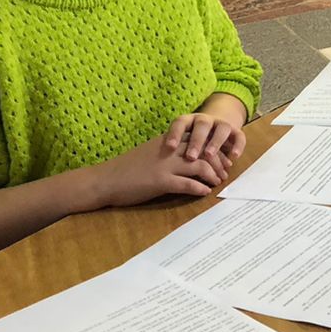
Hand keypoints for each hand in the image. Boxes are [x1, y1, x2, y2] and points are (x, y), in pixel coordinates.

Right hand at [94, 135, 226, 206]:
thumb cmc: (127, 167)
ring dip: (213, 175)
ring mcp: (165, 165)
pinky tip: (205, 192)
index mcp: (168, 140)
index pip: (199, 139)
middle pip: (204, 151)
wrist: (105, 180)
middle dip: (218, 162)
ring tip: (218, 182)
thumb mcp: (151, 152)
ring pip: (200, 166)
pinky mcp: (160, 181)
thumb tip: (187, 157)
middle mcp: (169, 150)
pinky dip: (199, 188)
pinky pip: (187, 184)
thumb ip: (169, 151)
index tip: (222, 158)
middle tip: (225, 172)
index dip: (214, 148)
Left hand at [164, 112, 245, 166]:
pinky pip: (239, 136)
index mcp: (189, 121)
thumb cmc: (191, 141)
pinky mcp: (235, 131)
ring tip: (209, 156)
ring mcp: (221, 124)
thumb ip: (175, 150)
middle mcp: (205, 120)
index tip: (170, 147)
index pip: (181, 123)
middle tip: (190, 157)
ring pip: (221, 129)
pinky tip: (234, 157)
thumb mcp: (182, 142)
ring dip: (215, 142)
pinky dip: (237, 145)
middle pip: (202, 126)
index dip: (175, 134)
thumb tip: (159, 166)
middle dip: (196, 141)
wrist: (215, 127)